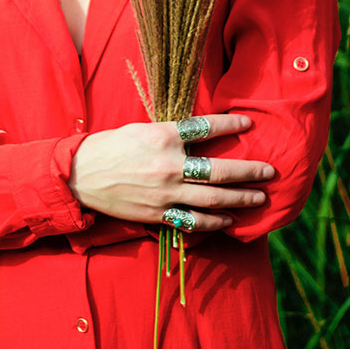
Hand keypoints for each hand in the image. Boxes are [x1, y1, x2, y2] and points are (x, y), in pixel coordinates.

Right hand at [68, 114, 273, 231]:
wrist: (80, 175)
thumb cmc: (110, 146)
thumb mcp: (142, 129)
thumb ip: (172, 132)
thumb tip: (201, 132)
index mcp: (163, 138)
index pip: (205, 129)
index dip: (230, 127)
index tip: (248, 126)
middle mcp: (169, 166)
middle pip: (219, 171)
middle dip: (249, 172)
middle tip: (269, 172)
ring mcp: (165, 194)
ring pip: (213, 200)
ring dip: (240, 199)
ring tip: (259, 198)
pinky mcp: (158, 214)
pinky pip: (193, 221)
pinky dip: (214, 222)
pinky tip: (230, 220)